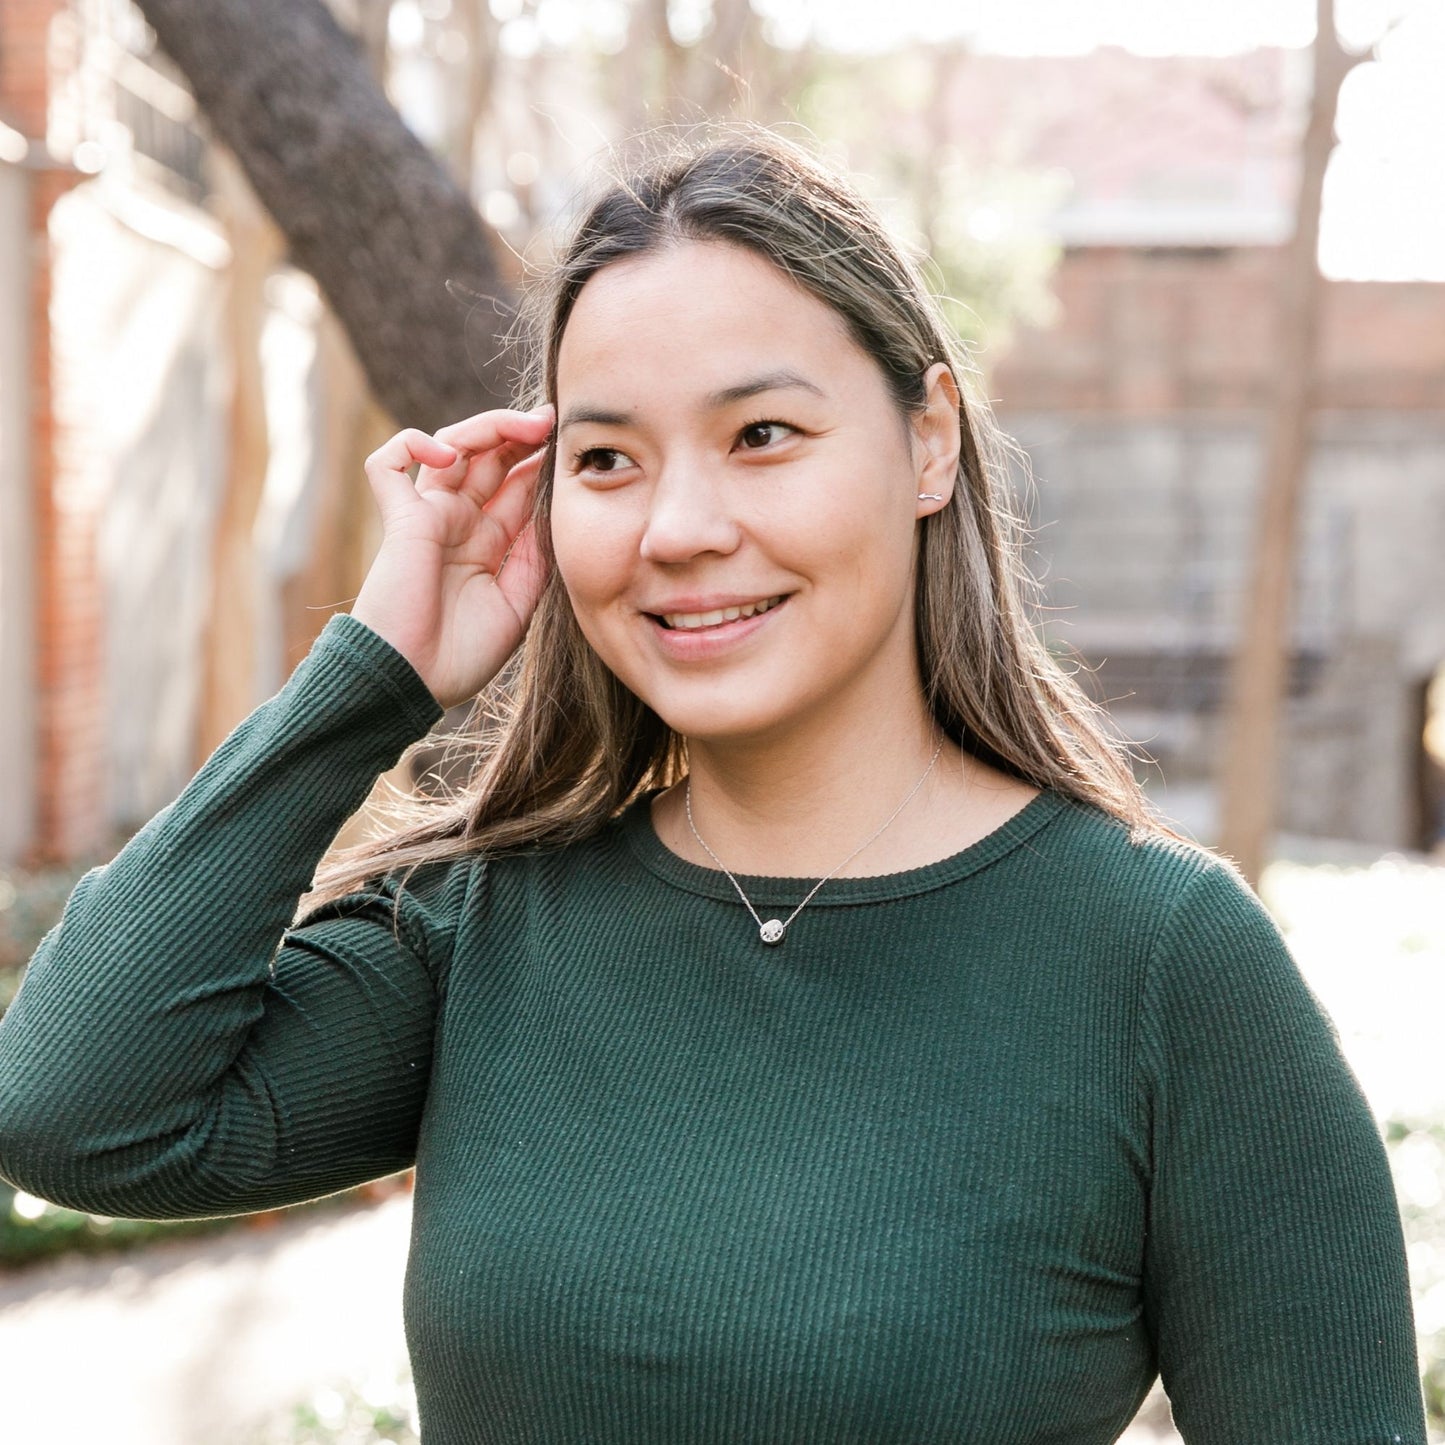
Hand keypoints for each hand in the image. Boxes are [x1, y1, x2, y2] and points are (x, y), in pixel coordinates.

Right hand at [350, 406, 554, 710]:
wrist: (412, 682)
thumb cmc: (462, 655)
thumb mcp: (518, 604)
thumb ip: (535, 557)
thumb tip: (556, 511)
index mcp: (487, 542)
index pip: (516, 485)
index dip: (540, 460)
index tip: (572, 444)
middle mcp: (458, 523)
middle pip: (488, 457)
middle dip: (521, 433)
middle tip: (552, 420)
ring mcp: (427, 517)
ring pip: (449, 446)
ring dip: (486, 427)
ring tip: (524, 425)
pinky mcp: (398, 520)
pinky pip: (388, 464)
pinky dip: (413, 446)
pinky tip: (449, 456)